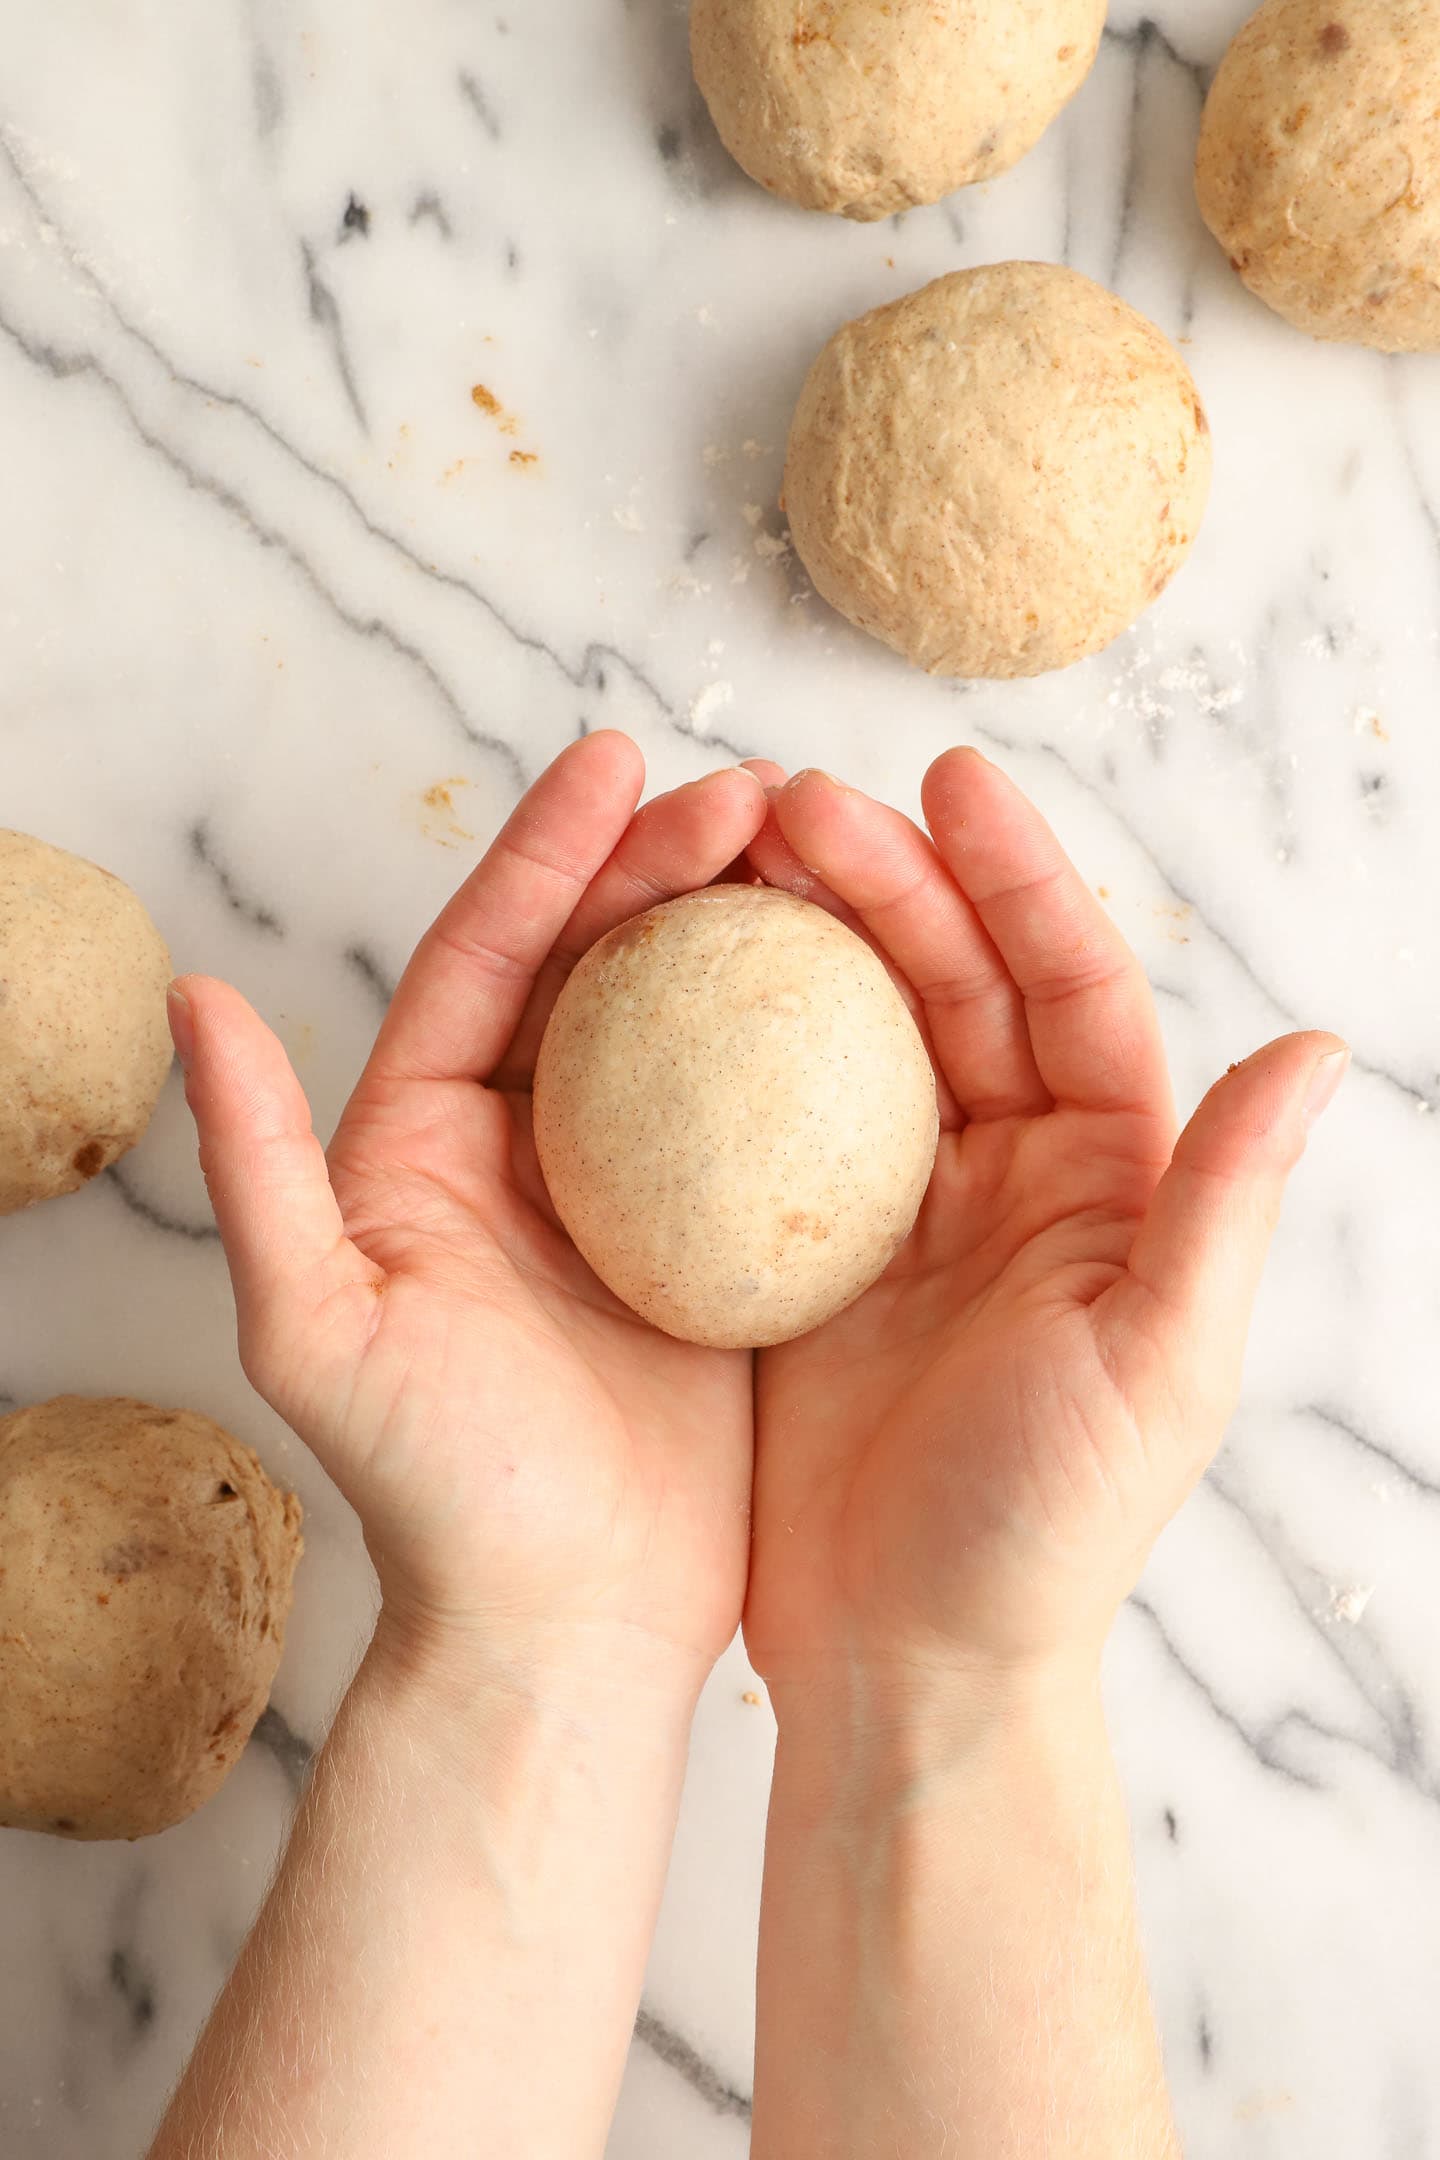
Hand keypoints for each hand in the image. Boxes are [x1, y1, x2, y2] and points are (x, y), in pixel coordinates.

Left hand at [170, 733, 768, 1694]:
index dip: (547, 851)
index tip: (619, 763)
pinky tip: (881, 990)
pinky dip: (820, 1048)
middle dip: (666, 863)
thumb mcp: (319, 1324)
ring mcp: (634, 1189)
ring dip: (752, 934)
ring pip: (695, 1026)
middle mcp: (529, 1144)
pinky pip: (774, 1120)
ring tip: (826, 855)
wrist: (563, 1628)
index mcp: (426, 1138)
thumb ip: (260, 1162)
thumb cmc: (432, 1492)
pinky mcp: (721, 1242)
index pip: (488, 959)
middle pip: (601, 966)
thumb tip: (191, 996)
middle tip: (754, 797)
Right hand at [743, 753, 1345, 1695]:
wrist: (905, 1669)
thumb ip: (1222, 1202)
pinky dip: (721, 1051)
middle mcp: (1010, 1175)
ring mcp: (899, 1210)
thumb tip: (1316, 1044)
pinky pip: (763, 1122)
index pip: (1070, 991)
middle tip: (796, 804)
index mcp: (1106, 1182)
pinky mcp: (803, 1257)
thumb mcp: (1154, 1367)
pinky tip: (666, 988)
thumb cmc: (1040, 1537)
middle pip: (954, 988)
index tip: (946, 783)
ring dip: (803, 942)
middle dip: (888, 880)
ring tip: (727, 856)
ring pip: (853, 1036)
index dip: (1017, 880)